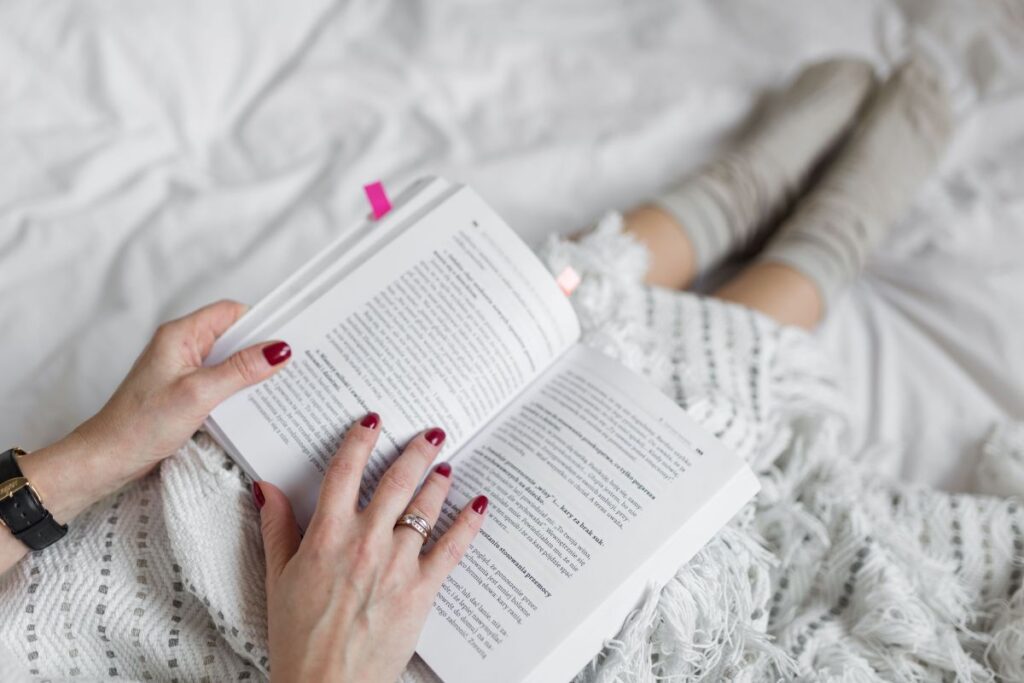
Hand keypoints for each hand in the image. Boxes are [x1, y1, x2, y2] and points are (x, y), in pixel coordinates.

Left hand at [74, 299, 291, 489]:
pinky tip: (254, 402)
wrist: (109, 458)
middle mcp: (182, 347)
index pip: (230, 313)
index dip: (260, 321)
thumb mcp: (199, 394)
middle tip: (292, 363)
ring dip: (251, 372)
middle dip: (261, 348)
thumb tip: (278, 350)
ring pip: (229, 360)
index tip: (288, 336)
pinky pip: (221, 381)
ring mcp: (184, 370)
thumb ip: (240, 370)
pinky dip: (238, 389)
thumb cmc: (141, 425)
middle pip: (233, 336)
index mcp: (180, 335)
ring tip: (279, 384)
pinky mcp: (186, 391)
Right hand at [255, 415, 487, 682]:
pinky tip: (477, 506)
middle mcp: (366, 541)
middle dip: (415, 451)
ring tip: (445, 465)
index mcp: (327, 535)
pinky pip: (452, 547)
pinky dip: (467, 523)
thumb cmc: (300, 639)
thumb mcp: (278, 578)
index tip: (371, 422)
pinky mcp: (422, 588)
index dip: (360, 440)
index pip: (345, 471)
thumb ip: (277, 527)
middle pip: (395, 480)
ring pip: (424, 507)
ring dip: (438, 481)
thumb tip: (266, 490)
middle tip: (429, 434)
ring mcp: (398, 563)